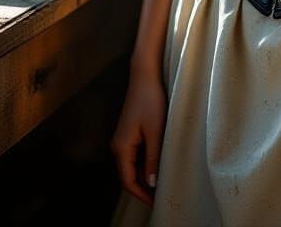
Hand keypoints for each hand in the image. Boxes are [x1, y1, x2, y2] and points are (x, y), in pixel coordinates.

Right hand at [110, 70, 167, 206]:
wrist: (145, 76)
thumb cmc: (151, 100)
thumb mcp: (156, 131)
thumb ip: (153, 158)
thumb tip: (151, 184)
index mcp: (121, 148)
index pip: (127, 180)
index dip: (141, 194)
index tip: (156, 203)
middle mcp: (118, 146)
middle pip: (128, 175)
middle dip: (143, 188)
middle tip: (161, 197)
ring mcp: (123, 139)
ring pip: (132, 166)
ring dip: (144, 176)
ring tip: (162, 184)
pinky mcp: (129, 133)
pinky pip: (135, 155)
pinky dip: (145, 164)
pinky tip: (158, 165)